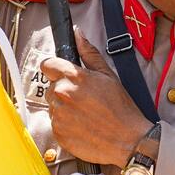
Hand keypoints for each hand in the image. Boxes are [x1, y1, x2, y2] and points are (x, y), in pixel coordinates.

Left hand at [40, 30, 153, 165]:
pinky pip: (55, 123)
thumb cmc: (120, 108)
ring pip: (52, 106)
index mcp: (73, 77)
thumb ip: (89, 53)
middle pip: (50, 87)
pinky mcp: (58, 133)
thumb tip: (78, 34)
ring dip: (64, 108)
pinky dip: (65, 124)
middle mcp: (61, 95)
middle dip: (63, 90)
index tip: (63, 75)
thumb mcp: (108, 75)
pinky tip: (82, 125)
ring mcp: (58, 115)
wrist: (128, 140)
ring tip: (85, 114)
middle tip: (83, 99)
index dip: (55, 69)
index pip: (47, 65)